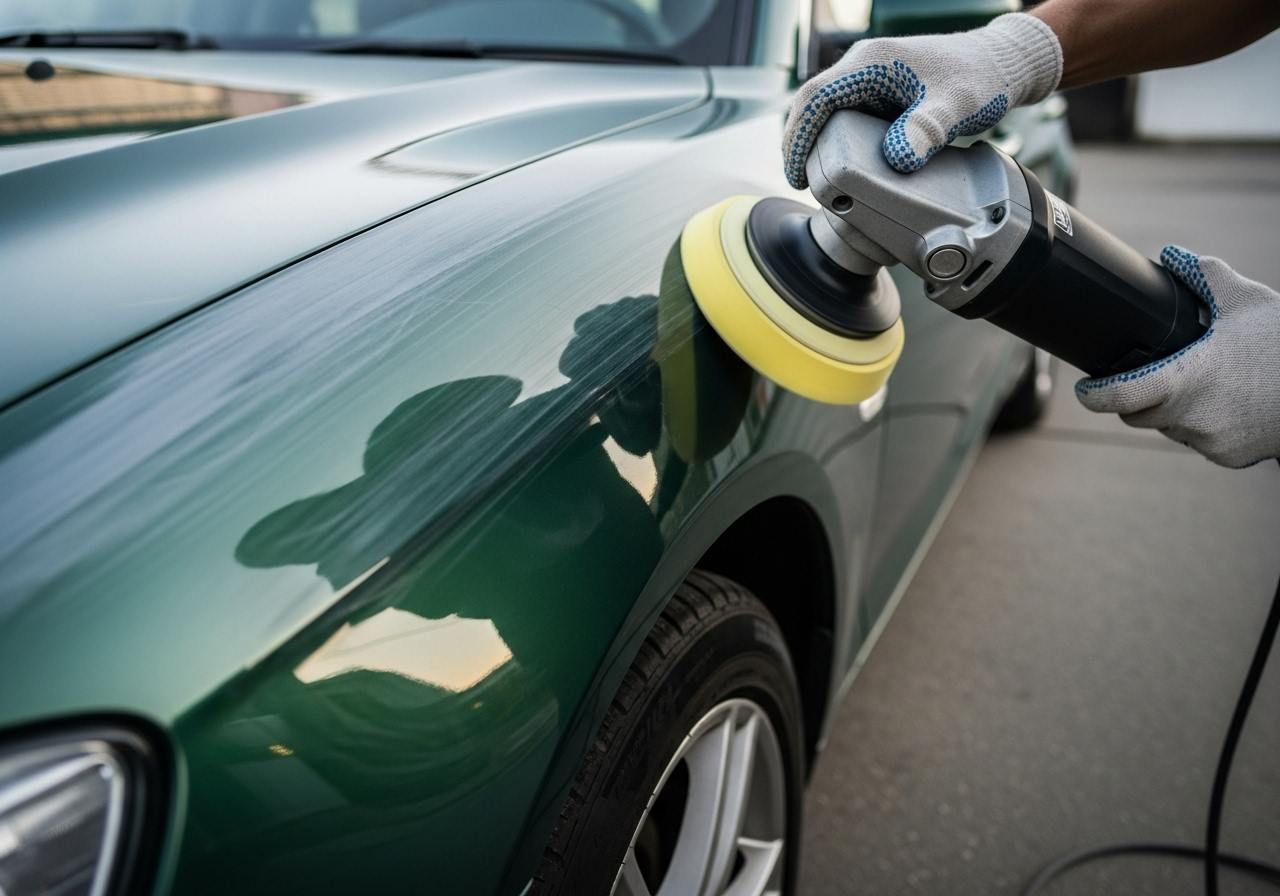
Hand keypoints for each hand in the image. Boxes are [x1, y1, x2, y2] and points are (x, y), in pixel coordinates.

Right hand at [782, 13, 1061, 188]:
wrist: (1001, 64)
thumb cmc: (981, 78)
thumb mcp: (957, 106)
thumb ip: (928, 130)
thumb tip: (898, 159)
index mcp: (871, 63)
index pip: (814, 98)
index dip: (798, 137)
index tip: (796, 173)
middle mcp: (863, 66)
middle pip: (811, 105)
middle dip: (798, 144)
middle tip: (800, 183)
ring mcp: (869, 80)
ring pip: (825, 112)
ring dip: (814, 144)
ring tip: (814, 181)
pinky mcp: (879, 94)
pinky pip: (845, 117)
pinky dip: (835, 142)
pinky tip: (840, 168)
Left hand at [1076, 248, 1279, 467]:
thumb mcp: (1245, 300)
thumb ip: (1202, 276)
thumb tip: (1170, 256)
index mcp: (1187, 379)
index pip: (1120, 396)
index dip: (1094, 395)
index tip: (1084, 388)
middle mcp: (1193, 416)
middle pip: (1139, 414)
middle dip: (1136, 397)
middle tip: (1147, 375)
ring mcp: (1210, 441)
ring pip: (1169, 429)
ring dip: (1171, 411)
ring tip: (1198, 384)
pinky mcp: (1229, 457)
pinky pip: (1199, 441)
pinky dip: (1202, 425)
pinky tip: (1224, 403)